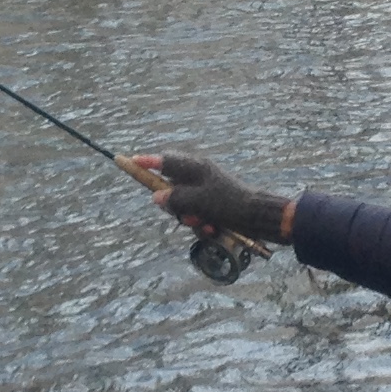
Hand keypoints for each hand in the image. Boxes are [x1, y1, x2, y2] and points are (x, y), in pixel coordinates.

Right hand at [130, 150, 291, 243]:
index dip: (147, 162)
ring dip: (190, 219)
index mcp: (196, 168)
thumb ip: (175, 199)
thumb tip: (156, 197)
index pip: (165, 160)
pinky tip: (212, 230)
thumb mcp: (199, 202)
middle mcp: (198, 177)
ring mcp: (205, 192)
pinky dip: (201, 224)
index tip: (130, 161)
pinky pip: (197, 216)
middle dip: (174, 206)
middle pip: (171, 188)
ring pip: (183, 206)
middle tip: (185, 214)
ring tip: (204, 225)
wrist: (260, 217)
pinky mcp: (212, 207)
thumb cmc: (230, 204)